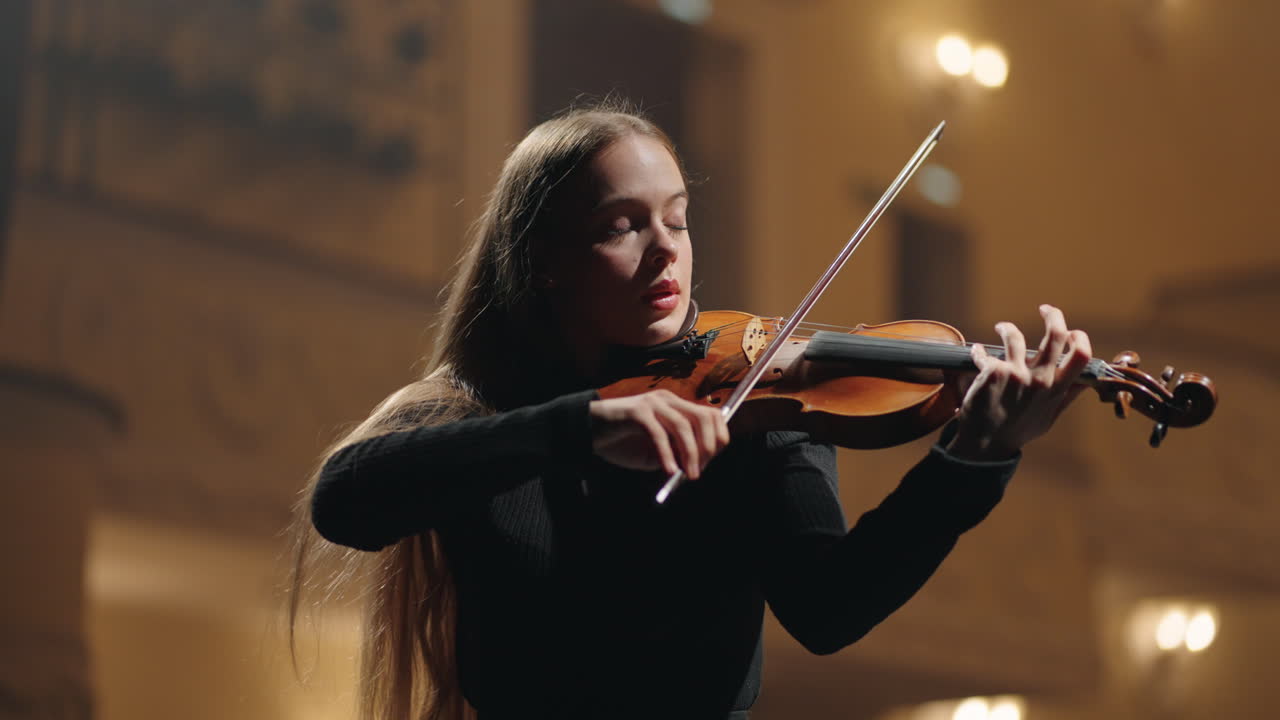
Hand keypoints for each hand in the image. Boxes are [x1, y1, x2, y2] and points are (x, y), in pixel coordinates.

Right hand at [589, 390, 729, 478]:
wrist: (587, 432)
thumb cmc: (622, 442)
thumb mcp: (656, 451)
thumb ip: (676, 454)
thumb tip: (698, 465)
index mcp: (676, 406)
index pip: (711, 415)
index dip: (718, 437)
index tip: (711, 460)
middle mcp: (668, 400)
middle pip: (703, 417)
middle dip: (708, 447)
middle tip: (699, 470)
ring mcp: (652, 403)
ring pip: (684, 426)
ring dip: (690, 454)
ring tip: (688, 475)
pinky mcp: (637, 411)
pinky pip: (659, 433)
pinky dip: (667, 454)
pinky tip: (668, 470)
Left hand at [946, 304, 1092, 460]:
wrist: (984, 445)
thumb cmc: (1017, 431)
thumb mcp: (1049, 417)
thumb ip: (1067, 397)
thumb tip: (1086, 382)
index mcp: (1056, 390)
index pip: (1081, 356)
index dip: (1080, 338)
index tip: (1072, 332)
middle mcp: (1040, 380)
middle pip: (1055, 335)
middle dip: (1053, 315)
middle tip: (1046, 309)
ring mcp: (1017, 375)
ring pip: (1015, 336)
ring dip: (1006, 328)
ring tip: (1002, 328)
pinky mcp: (994, 372)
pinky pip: (986, 352)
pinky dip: (978, 352)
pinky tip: (976, 353)